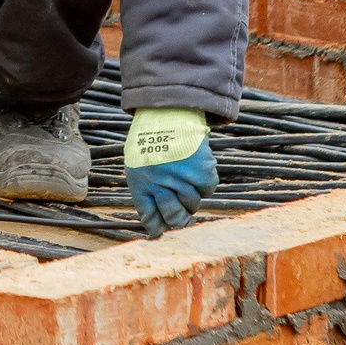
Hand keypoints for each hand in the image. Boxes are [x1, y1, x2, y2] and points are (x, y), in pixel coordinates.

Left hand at [124, 107, 216, 236]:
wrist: (168, 111)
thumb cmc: (151, 138)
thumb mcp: (137, 162)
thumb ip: (145, 187)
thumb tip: (157, 220)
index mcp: (140, 184)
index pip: (150, 218)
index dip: (159, 229)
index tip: (164, 233)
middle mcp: (159, 184)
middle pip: (174, 217)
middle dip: (180, 222)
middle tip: (184, 219)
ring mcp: (181, 178)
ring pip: (193, 204)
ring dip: (192, 197)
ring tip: (188, 181)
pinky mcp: (201, 171)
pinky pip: (208, 189)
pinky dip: (205, 183)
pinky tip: (198, 170)